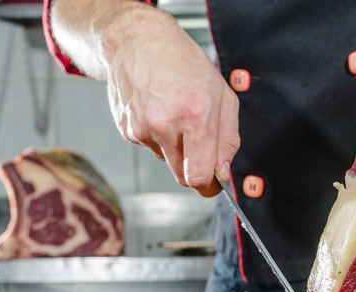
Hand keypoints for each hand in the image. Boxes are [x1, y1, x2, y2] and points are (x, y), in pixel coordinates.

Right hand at [100, 6, 239, 195]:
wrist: (137, 40)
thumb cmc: (183, 63)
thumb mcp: (222, 94)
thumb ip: (228, 138)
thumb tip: (223, 172)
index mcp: (195, 114)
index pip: (199, 176)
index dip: (209, 187)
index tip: (213, 184)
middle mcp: (165, 125)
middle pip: (182, 176)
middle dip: (194, 168)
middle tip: (198, 142)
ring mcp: (142, 128)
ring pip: (167, 161)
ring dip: (175, 148)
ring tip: (175, 113)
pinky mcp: (126, 129)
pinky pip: (150, 147)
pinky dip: (158, 136)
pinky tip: (158, 110)